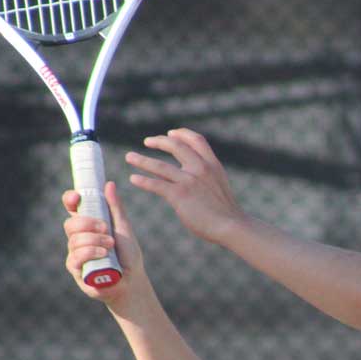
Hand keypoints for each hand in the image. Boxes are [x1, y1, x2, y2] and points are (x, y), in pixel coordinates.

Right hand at [63, 181, 146, 303]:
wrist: (132, 280)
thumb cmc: (127, 254)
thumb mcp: (123, 227)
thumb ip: (115, 208)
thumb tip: (109, 184)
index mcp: (88, 224)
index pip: (72, 208)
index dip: (70, 200)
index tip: (78, 197)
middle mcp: (78, 238)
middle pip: (70, 224)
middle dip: (88, 223)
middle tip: (106, 228)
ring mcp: (75, 253)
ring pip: (74, 240)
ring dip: (94, 240)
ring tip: (110, 245)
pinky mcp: (76, 270)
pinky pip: (75, 257)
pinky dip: (90, 253)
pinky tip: (103, 253)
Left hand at [125, 128, 246, 244]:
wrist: (231, 225)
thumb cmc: (225, 210)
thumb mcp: (218, 184)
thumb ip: (205, 175)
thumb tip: (187, 171)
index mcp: (212, 164)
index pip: (196, 140)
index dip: (182, 134)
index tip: (170, 133)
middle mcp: (200, 168)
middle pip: (176, 146)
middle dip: (159, 141)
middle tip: (147, 142)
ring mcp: (189, 181)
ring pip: (160, 166)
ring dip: (142, 160)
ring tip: (129, 157)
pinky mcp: (180, 195)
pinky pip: (156, 185)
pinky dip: (143, 181)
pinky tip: (134, 179)